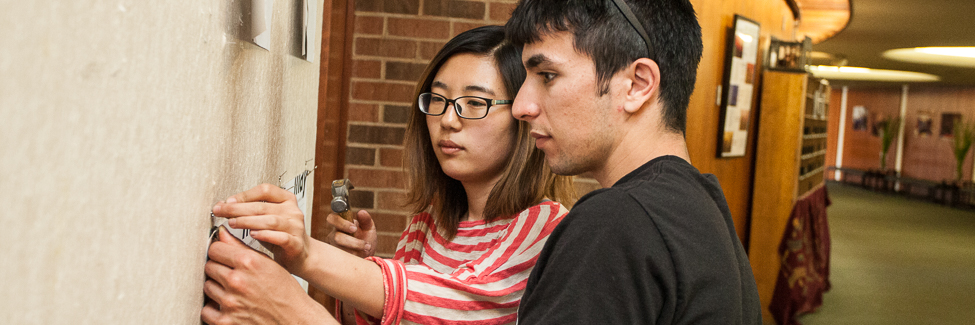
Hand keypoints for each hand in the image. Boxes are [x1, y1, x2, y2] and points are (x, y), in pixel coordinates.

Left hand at [202, 227, 334, 324]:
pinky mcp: (226, 321)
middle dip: (218, 268)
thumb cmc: (284, 292)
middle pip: (209, 266)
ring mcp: (230, 302)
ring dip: (217, 287)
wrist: (294, 318)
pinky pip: (206, 310)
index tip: (223, 255)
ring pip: (207, 286)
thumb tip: (222, 234)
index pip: (215, 249)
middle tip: (230, 274)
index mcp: (248, 262)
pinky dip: (213, 308)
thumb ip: (241, 247)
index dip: (219, 251)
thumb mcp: (268, 263)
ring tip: (232, 290)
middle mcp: (237, 281)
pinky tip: (225, 305)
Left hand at [212, 184, 309, 273]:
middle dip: (238, 208)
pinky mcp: (296, 243)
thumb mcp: (267, 218)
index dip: (245, 195)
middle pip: (263, 206)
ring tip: (232, 223)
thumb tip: (225, 206)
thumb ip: (251, 211)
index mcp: (286, 200)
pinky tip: (253, 235)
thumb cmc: (280, 235)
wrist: (301, 254)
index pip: (265, 190)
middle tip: (222, 211)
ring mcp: (296, 227)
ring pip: (271, 220)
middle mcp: (292, 211)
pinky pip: (281, 237)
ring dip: (248, 221)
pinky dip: (265, 235)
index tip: (228, 201)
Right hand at [325, 210, 376, 257]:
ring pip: (340, 249)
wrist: (368, 255)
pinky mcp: (337, 258)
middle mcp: (334, 234)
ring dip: (356, 249)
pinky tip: (362, 254)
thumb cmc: (366, 238)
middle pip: (335, 236)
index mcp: (340, 224)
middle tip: (364, 243)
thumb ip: (366, 220)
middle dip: (350, 241)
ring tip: (367, 247)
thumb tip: (361, 212)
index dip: (341, 222)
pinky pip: (343, 257)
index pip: (332, 218)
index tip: (354, 227)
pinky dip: (355, 256)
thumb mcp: (369, 228)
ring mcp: (334, 247)